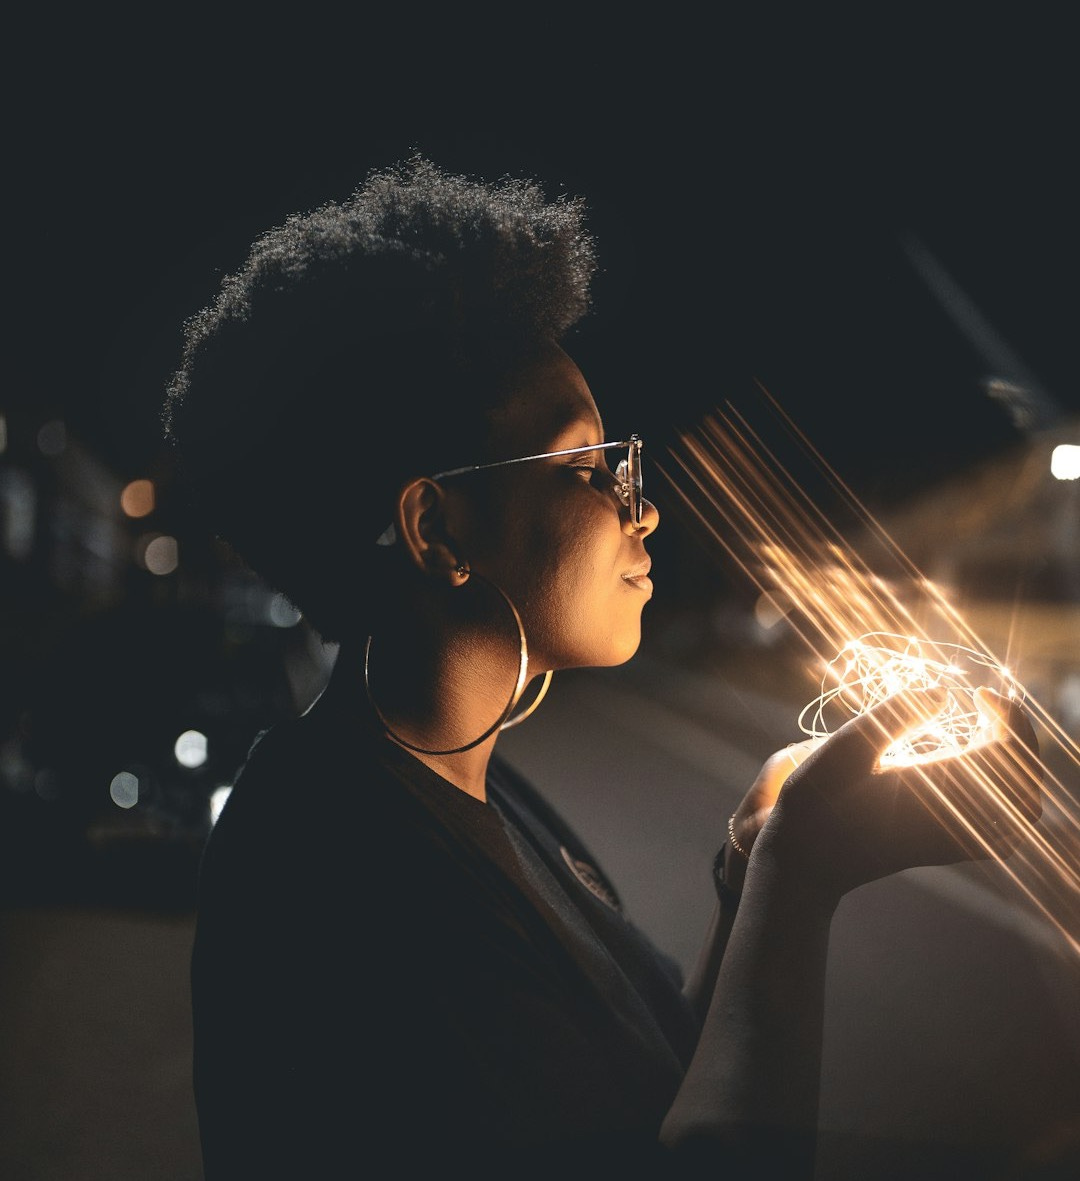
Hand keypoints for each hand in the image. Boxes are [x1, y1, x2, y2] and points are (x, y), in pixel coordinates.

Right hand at [736, 686, 1042, 898]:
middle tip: (990, 708)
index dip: (1008, 716)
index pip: (1009, 753)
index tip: (980, 694)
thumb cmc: (816, 804)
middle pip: (1024, 780)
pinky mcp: (943, 850)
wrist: (804, 862)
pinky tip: (980, 777)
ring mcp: (953, 840)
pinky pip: (1003, 831)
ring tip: (988, 735)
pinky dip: (1008, 801)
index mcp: (938, 790)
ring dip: (1017, 768)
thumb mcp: (845, 749)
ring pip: (1020, 809)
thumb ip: (895, 716)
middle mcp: (955, 819)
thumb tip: (943, 693)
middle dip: (1019, 738)